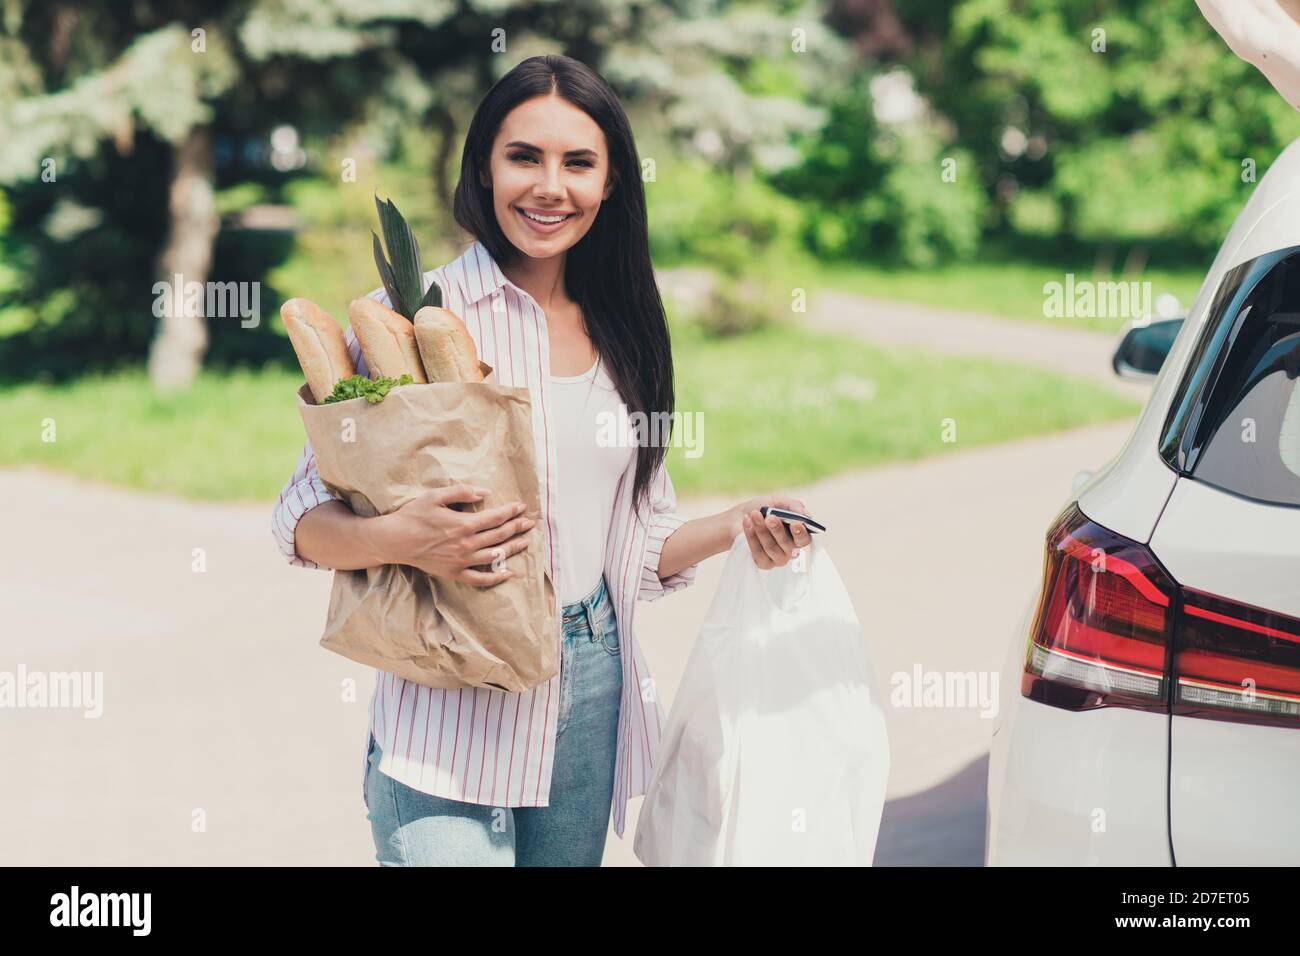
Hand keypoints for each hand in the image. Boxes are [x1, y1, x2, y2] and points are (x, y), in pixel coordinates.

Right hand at [377, 483, 534, 586]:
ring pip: (495, 556)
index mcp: (463, 524)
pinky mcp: (454, 573)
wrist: (394, 541)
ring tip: (525, 542)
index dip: (511, 511)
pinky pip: (480, 579)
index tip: (522, 507)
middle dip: (517, 527)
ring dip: (512, 548)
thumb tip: (485, 491)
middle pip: (499, 536)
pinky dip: (496, 577)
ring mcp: (461, 561)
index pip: (495, 517)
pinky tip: (507, 573)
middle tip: (529, 523)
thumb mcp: (435, 496)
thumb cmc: (413, 516)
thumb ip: (461, 492)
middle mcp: (466, 544)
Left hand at [727, 493, 813, 569]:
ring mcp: (777, 558)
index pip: (805, 539)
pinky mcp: (762, 563)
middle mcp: (790, 549)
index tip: (794, 523)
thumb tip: (805, 516)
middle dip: (777, 529)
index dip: (801, 533)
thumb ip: (794, 506)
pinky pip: (758, 552)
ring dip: (762, 530)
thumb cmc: (764, 509)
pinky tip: (747, 522)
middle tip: (769, 517)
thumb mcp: (779, 501)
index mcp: (797, 534)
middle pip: (787, 544)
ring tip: (754, 514)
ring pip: (771, 547)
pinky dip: (751, 535)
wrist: (743, 514)